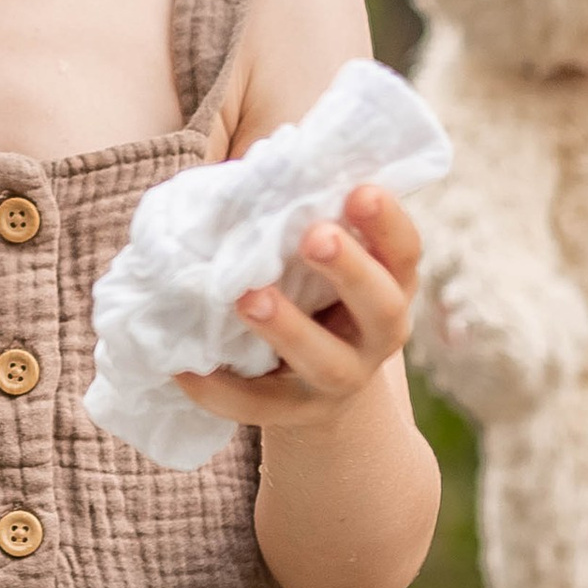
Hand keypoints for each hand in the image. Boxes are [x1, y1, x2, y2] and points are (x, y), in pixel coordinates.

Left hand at [174, 183, 419, 433]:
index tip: (360, 190)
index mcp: (390, 285)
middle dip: (349, 270)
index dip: (388, 223)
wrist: (315, 390)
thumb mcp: (321, 260)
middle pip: (382, 307)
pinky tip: (184, 368)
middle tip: (314, 236)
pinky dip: (220, 389)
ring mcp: (341, 380)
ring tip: (248, 298)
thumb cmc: (311, 293)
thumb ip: (298, 222)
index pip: (404, 253)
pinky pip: (257, 406)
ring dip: (288, 329)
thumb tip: (247, 174)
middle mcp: (377, 336)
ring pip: (325, 363)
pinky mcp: (293, 413)